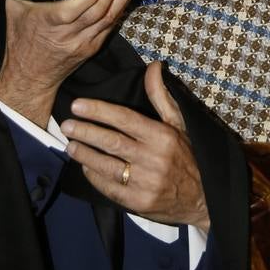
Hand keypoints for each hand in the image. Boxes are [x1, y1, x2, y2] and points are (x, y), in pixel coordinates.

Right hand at [0, 0, 140, 126]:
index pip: (73, 11)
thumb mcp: (14, 11)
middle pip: (97, 12)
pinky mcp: (92, 47)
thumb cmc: (20, 40)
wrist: (30, 77)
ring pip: (108, 19)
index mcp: (49, 24)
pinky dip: (120, 8)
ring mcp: (83, 43)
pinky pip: (109, 26)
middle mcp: (69, 35)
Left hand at [60, 61, 209, 231]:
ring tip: (70, 145)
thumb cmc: (187, 156)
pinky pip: (110, 188)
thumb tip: (153, 66)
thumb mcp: (178, 124)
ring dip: (85, 155)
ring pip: (107, 166)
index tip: (78, 105)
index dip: (99, 111)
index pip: (124, 119)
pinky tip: (85, 166)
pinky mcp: (138, 203)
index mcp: (162, 136)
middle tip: (66, 125)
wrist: (202, 199)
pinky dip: (94, 176)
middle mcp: (153, 159)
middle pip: (112, 142)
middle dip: (85, 132)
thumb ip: (161, 96)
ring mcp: (145, 183)